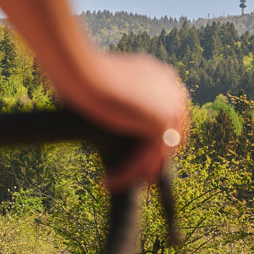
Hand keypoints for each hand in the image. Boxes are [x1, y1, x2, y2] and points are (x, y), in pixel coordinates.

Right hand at [58, 50, 189, 190]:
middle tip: (134, 178)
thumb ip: (122, 99)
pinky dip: (127, 172)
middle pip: (169, 137)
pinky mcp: (161, 121)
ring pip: (156, 151)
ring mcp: (170, 104)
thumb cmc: (80, 75)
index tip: (142, 160)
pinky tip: (107, 181)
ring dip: (134, 170)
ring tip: (113, 183)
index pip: (169, 118)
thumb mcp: (108, 86)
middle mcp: (172, 88)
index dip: (157, 142)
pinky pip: (146, 156)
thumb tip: (112, 116)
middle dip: (153, 162)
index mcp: (162, 77)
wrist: (80, 71)